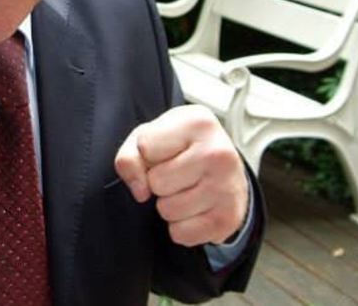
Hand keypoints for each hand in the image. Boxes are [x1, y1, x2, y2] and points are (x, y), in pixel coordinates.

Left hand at [113, 105, 248, 246]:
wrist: (223, 169)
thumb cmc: (182, 149)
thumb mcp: (150, 138)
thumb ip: (129, 157)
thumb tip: (141, 192)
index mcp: (198, 122)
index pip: (146, 147)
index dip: (148, 154)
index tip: (167, 151)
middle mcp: (219, 152)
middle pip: (156, 182)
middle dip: (159, 182)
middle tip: (178, 174)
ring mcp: (227, 186)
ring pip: (167, 210)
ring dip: (170, 205)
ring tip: (188, 189)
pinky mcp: (228, 218)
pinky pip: (181, 234)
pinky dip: (182, 227)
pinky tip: (196, 208)